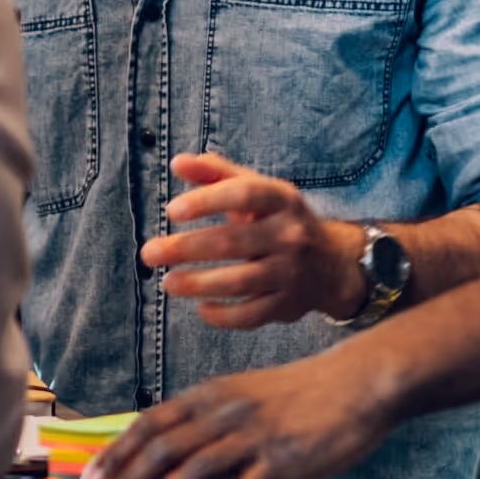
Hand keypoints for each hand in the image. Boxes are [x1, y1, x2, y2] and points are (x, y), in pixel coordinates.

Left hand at [81, 350, 408, 478]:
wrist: (358, 383)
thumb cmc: (299, 395)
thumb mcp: (243, 397)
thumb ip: (206, 422)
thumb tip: (166, 455)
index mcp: (210, 396)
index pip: (150, 424)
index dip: (117, 453)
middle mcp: (224, 413)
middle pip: (162, 450)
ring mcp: (254, 437)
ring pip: (195, 472)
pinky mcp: (284, 462)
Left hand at [142, 155, 367, 328]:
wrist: (331, 263)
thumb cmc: (278, 220)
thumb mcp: (257, 190)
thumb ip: (217, 174)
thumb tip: (178, 162)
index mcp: (282, 199)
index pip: (244, 194)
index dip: (207, 200)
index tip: (171, 211)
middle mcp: (291, 235)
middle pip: (232, 242)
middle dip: (185, 248)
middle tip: (148, 253)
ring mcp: (291, 272)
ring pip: (240, 281)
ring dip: (198, 284)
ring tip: (167, 282)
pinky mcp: (288, 305)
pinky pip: (251, 315)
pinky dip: (224, 316)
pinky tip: (201, 307)